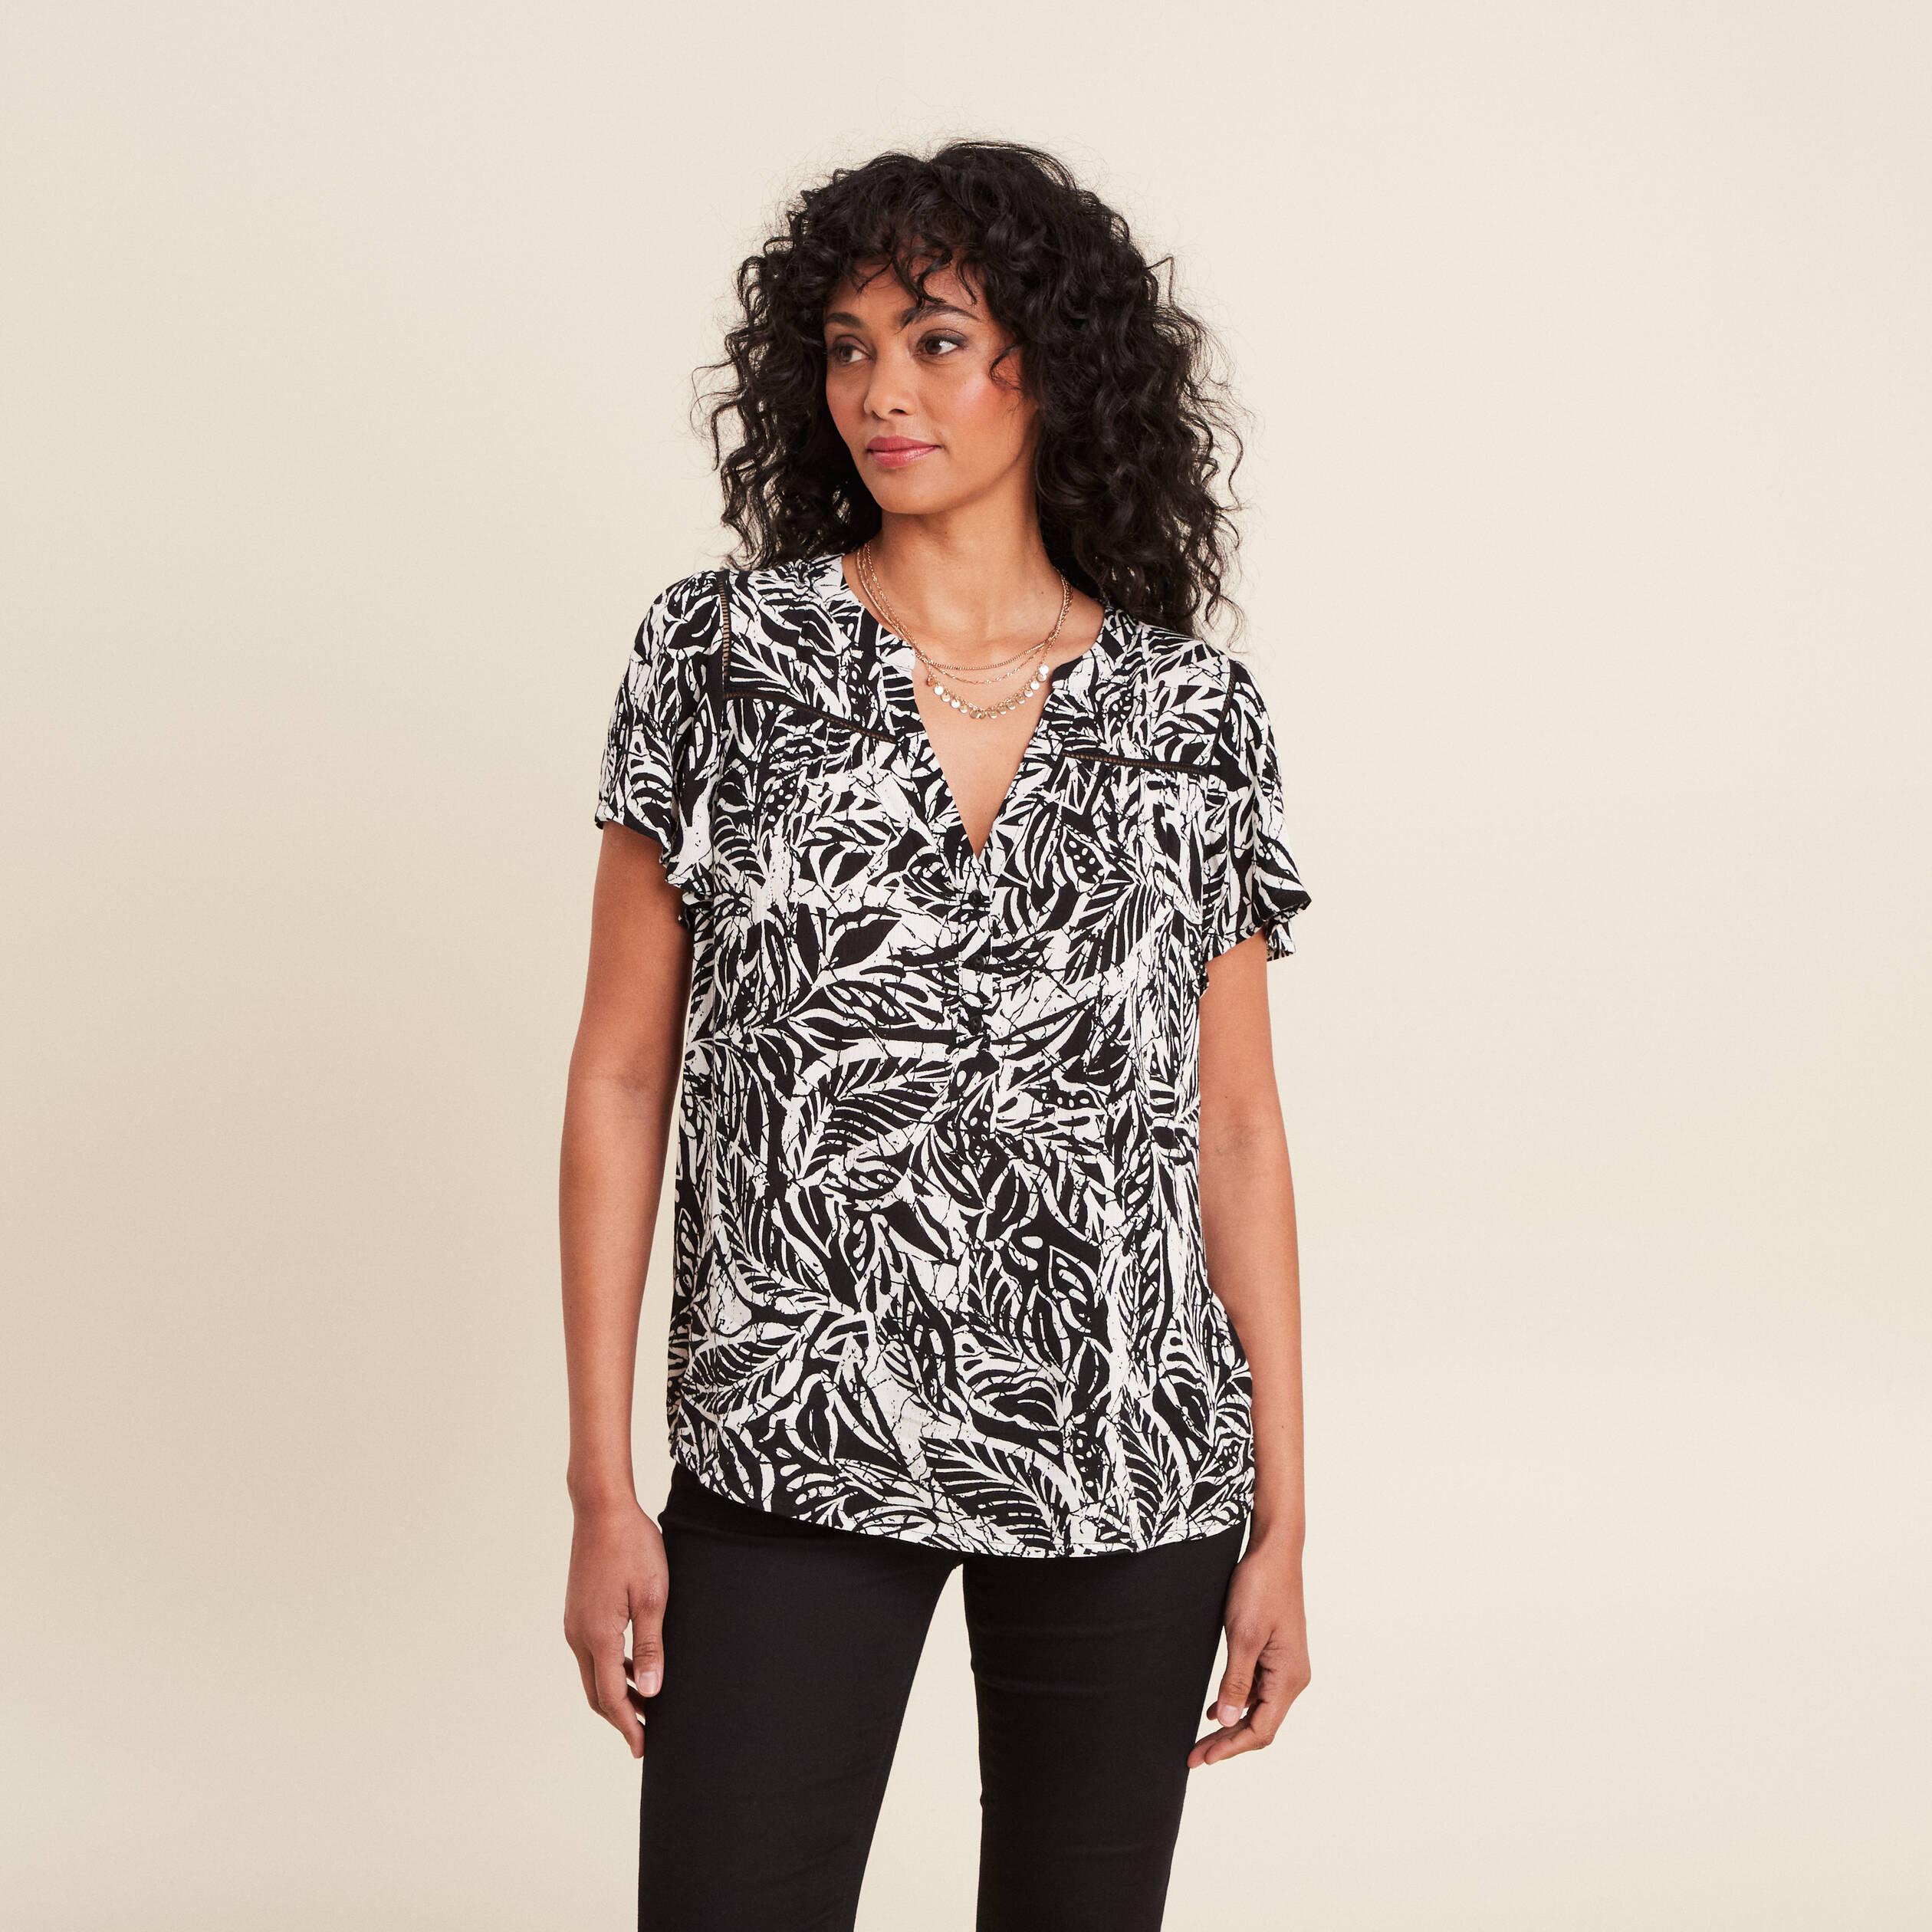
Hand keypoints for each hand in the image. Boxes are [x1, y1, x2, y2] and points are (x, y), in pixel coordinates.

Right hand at [563, 1496, 667, 1758]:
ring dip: (616, 1693)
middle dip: (620, 1717)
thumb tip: (650, 1693)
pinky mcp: (577, 1611)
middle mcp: (579, 1635)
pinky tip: (633, 1666)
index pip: (612, 1696)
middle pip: (597, 1693)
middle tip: (645, 1736)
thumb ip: (650, 1647)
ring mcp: (574, 1623)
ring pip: (592, 1674)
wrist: (602, 1509)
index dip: (629, 1725)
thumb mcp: (652, 1596)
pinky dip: (610, 1670)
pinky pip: (591, 1653)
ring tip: (645, 1704)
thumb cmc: (633, 1547)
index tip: (643, 1747)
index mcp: (598, 1635)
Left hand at [1188, 1537, 1309, 1767]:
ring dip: (1231, 1725)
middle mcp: (1293, 1677)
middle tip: (1194, 1757)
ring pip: (1258, 1709)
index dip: (1231, 1748)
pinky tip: (1216, 1710)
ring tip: (1201, 1741)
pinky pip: (1257, 1690)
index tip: (1203, 1758)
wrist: (1274, 1551)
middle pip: (1260, 1724)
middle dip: (1227, 1743)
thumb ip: (1236, 1681)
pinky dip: (1237, 1703)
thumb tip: (1228, 1722)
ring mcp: (1286, 1666)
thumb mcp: (1243, 1635)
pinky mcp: (1276, 1654)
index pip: (1261, 1730)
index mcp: (1289, 1677)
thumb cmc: (1260, 1587)